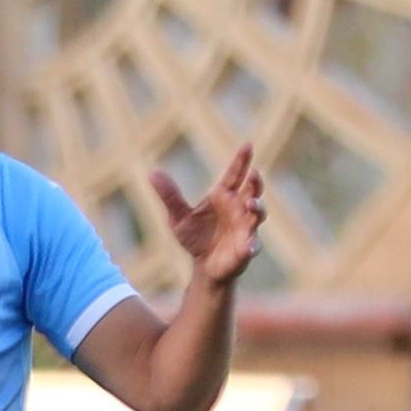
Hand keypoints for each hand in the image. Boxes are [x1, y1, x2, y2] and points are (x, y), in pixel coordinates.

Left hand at [149, 143, 265, 285]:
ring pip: (257, 214)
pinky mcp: (246, 247)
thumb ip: (169, 195)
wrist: (202, 266)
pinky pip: (253, 245)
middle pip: (252, 190)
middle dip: (255, 182)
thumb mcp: (178, 217)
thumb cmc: (195, 237)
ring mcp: (245, 227)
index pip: (235, 175)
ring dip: (258, 208)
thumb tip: (152, 172)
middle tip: (254, 173)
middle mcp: (239, 208)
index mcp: (223, 197)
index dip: (241, 160)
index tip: (247, 144)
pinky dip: (252, 245)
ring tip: (252, 204)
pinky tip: (249, 247)